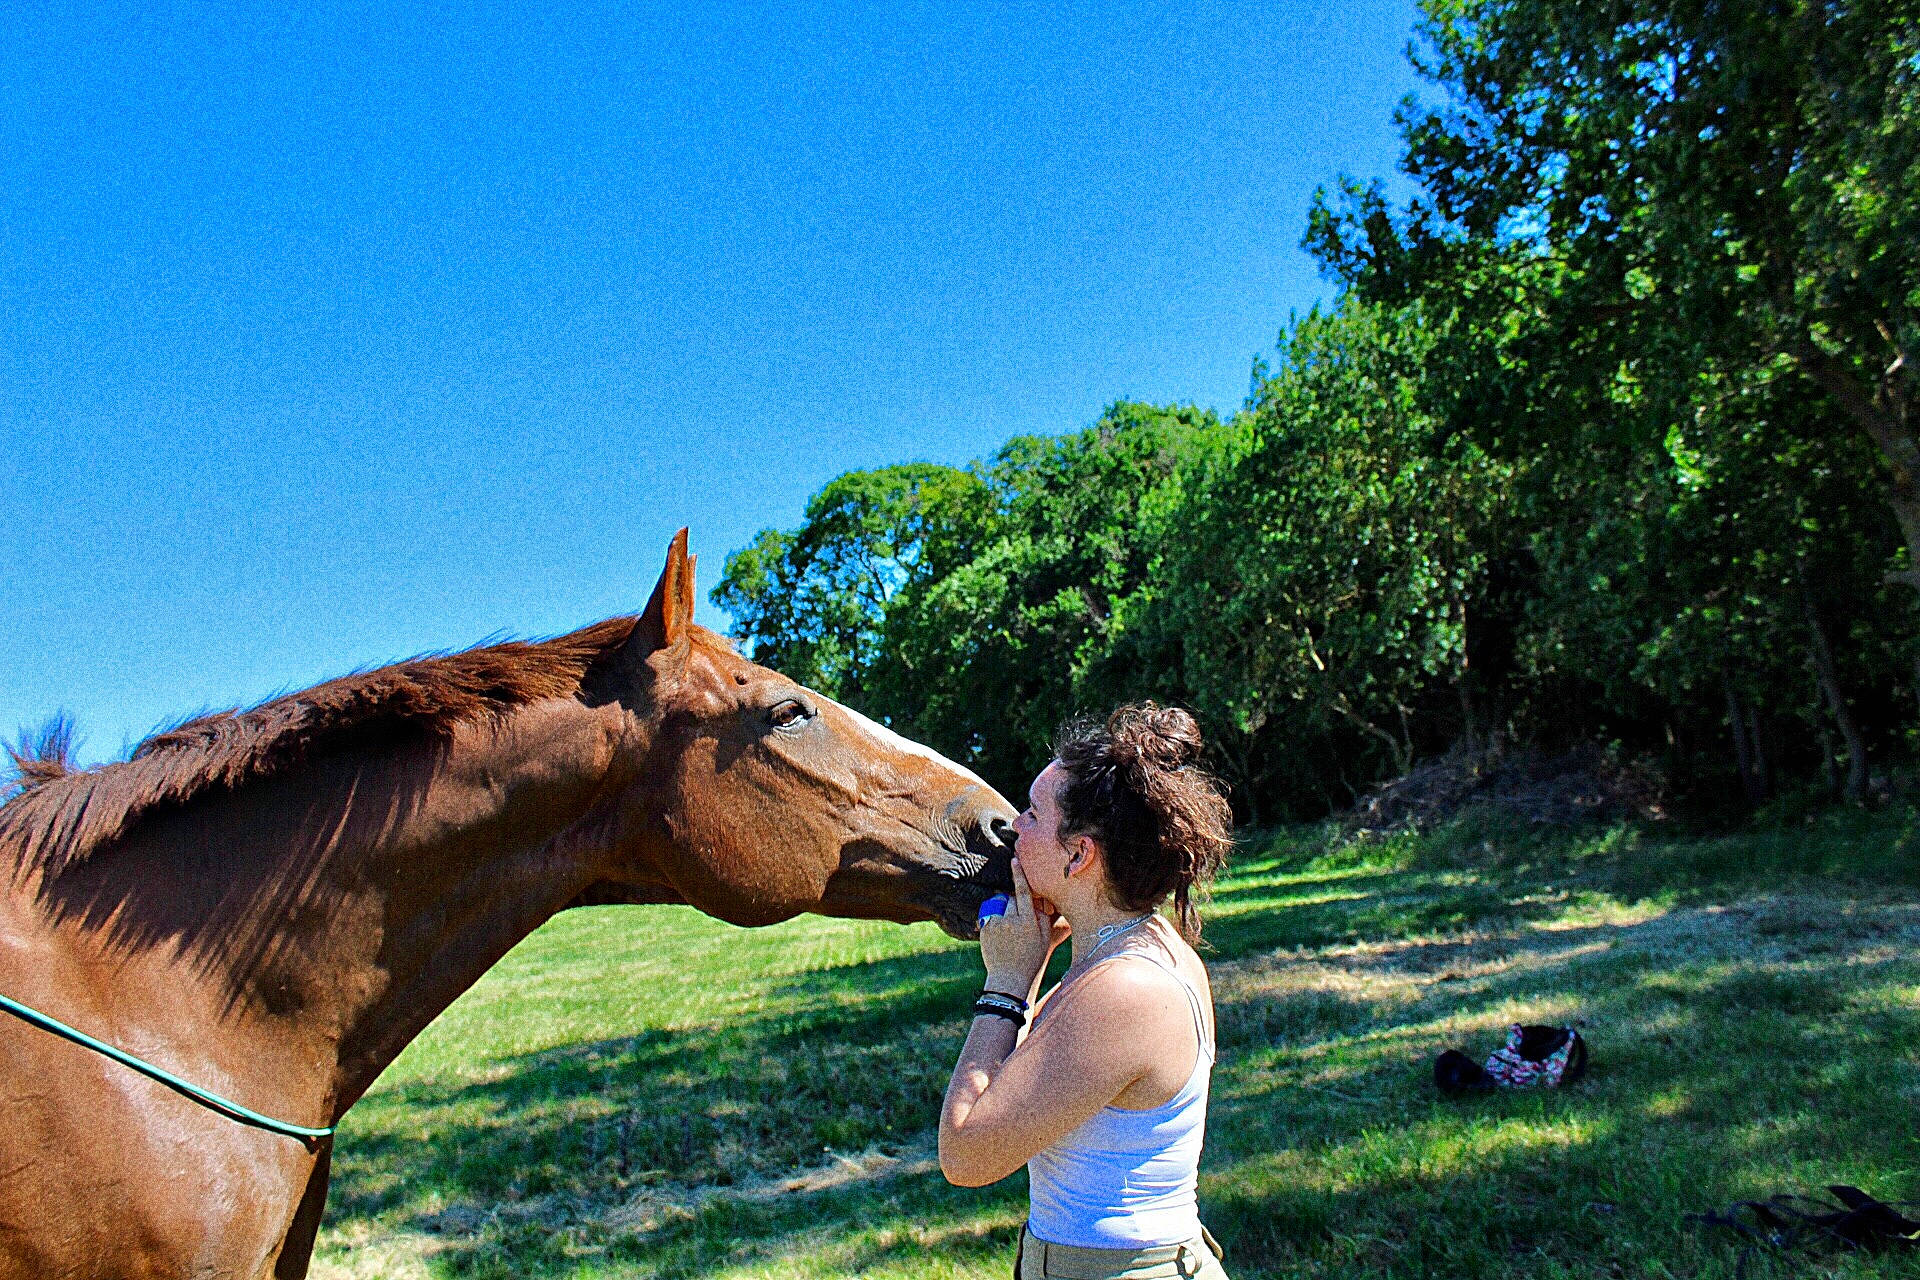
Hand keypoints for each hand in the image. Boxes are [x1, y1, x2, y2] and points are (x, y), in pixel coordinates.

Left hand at [978, 858, 1066, 994]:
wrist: (1008, 979)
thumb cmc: (1032, 959)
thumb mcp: (1046, 939)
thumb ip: (1044, 917)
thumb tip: (1041, 899)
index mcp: (1028, 922)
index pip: (1023, 892)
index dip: (1019, 875)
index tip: (1014, 860)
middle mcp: (1011, 921)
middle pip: (1012, 898)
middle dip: (1016, 904)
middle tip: (1020, 921)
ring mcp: (996, 925)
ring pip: (1001, 905)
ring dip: (1006, 910)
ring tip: (1011, 931)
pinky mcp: (985, 929)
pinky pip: (991, 915)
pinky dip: (996, 919)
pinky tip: (1002, 936)